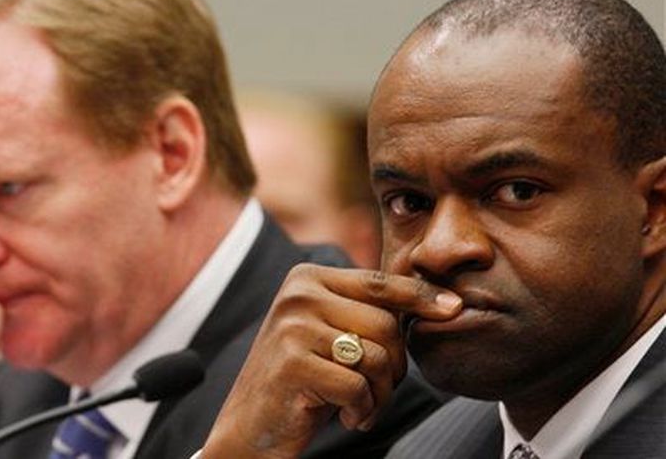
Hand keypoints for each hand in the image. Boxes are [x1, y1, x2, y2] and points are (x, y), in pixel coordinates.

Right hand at [202, 264, 461, 457]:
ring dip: (380, 394)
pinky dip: (361, 411)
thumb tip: (444, 301)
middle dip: (394, 366)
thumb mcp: (332, 335)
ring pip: (377, 356)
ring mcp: (291, 326)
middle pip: (385, 324)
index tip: (455, 308)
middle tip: (377, 392)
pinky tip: (344, 417)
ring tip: (359, 407)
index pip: (379, 282)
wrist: (250, 428)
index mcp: (306, 278)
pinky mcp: (292, 363)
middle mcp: (297, 294)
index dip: (421, 296)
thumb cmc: (303, 383)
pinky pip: (358, 387)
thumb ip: (366, 312)